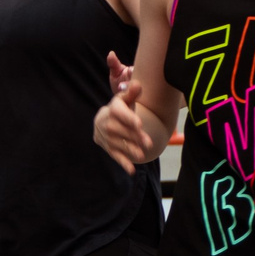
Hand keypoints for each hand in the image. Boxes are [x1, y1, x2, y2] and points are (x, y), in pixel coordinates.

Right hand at [93, 51, 155, 169]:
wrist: (105, 119)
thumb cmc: (121, 108)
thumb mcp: (125, 99)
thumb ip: (132, 93)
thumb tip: (138, 84)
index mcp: (112, 109)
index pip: (120, 114)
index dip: (130, 119)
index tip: (139, 124)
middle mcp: (106, 123)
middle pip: (122, 131)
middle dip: (135, 137)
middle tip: (149, 144)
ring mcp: (106, 137)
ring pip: (119, 144)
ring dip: (130, 150)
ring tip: (142, 155)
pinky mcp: (108, 148)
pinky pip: (115, 156)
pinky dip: (123, 163)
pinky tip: (131, 171)